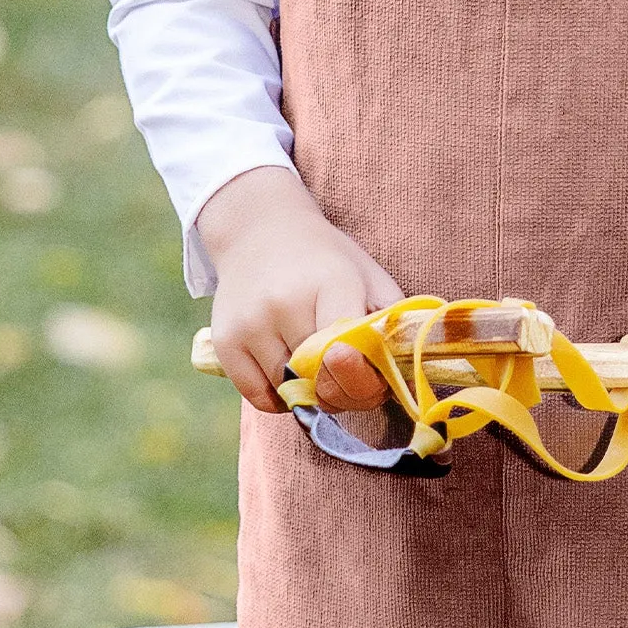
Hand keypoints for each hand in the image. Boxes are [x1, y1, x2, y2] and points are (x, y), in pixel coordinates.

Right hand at [195, 165, 402, 414]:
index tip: (370, 380)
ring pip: (290, 390)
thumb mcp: (368, 276)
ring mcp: (251, 323)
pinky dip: (277, 398)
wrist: (259, 230)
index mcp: (332, 283)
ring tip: (315, 370)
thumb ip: (390, 322)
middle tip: (346, 379)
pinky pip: (258, 396)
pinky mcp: (226, 340)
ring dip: (309, 393)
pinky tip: (288, 377)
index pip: (351, 354)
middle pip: (321, 378)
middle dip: (341, 390)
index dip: (364, 378)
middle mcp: (285, 303)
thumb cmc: (325, 260)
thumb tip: (401, 371)